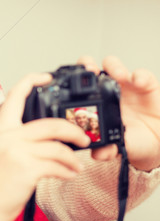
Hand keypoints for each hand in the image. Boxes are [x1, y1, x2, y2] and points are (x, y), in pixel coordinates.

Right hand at [0, 73, 89, 220]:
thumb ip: (15, 141)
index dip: (32, 81)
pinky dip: (68, 171)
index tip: (47, 77)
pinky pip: (58, 165)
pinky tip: (69, 175)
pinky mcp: (27, 170)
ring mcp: (18, 153)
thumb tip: (44, 138)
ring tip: (76, 166)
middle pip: (51, 123)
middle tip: (83, 137)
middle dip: (73, 130)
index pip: (15, 96)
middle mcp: (8, 137)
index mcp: (0, 130)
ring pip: (58, 146)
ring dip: (73, 157)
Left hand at [79, 56, 159, 170]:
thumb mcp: (118, 147)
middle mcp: (106, 91)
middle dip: (87, 65)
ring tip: (117, 75)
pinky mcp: (145, 84)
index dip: (72, 83)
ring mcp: (125, 85)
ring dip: (113, 66)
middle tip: (89, 71)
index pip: (78, 88)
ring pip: (114, 66)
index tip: (69, 84)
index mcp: (94, 104)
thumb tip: (97, 155)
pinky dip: (140, 75)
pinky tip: (138, 82)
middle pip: (91, 69)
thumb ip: (107, 150)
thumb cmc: (132, 140)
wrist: (156, 140)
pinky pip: (142, 75)